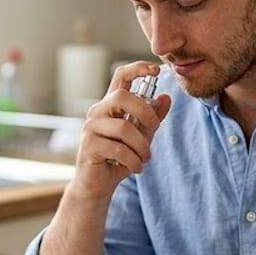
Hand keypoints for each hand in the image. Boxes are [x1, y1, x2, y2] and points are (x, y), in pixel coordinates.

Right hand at [69, 62, 171, 200]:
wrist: (98, 186)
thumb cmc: (118, 159)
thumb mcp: (141, 137)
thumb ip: (152, 119)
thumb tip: (166, 97)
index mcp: (110, 105)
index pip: (120, 76)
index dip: (138, 68)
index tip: (156, 70)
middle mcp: (98, 112)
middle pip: (122, 97)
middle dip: (146, 113)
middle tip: (155, 128)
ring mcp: (91, 128)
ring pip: (124, 128)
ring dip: (142, 146)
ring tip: (145, 158)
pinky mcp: (89, 146)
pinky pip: (118, 149)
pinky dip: (133, 160)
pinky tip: (137, 168)